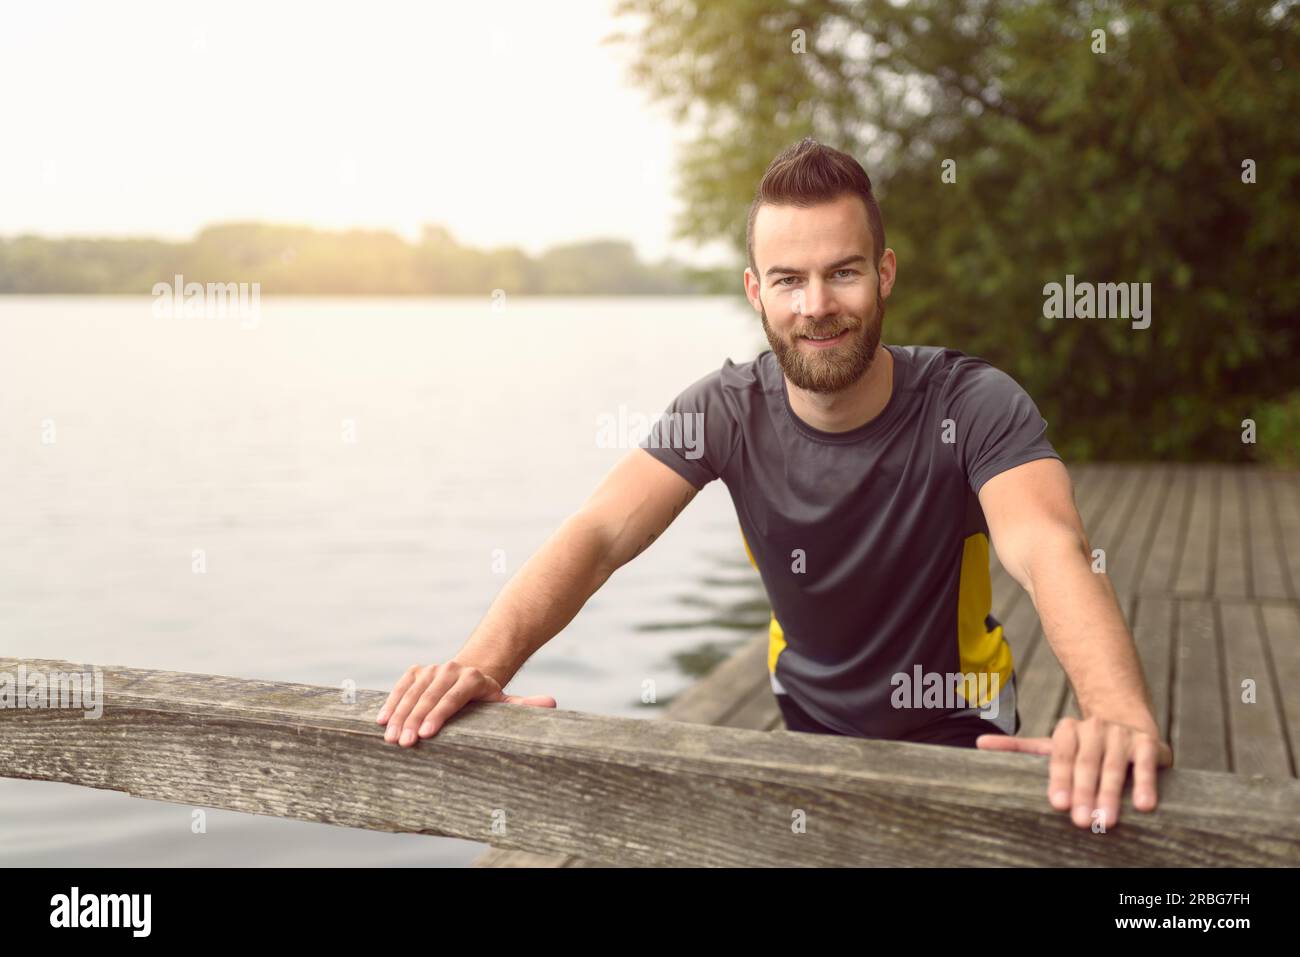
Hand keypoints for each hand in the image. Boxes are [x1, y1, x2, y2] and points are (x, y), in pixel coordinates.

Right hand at [376, 660, 556, 746]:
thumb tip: (552, 704)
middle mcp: (450, 670)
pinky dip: (391, 701)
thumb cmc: (488, 699)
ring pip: (412, 691)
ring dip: (399, 714)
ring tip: (390, 737)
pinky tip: (381, 720)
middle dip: (414, 720)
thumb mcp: (507, 702)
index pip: (453, 698)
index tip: (427, 734)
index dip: (439, 715)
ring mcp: (432, 669)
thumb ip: (526, 706)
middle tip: (404, 743)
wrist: (471, 675)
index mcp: (473, 678)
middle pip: (429, 696)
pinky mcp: (417, 671)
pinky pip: (401, 686)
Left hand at [975, 715, 1172, 829]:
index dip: (1059, 780)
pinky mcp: (1147, 743)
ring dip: (1111, 794)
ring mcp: (1120, 734)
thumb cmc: (1083, 746)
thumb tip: (979, 744)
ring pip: (1114, 767)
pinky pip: (1146, 764)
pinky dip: (1145, 784)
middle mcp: (1093, 728)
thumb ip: (1018, 748)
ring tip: (1107, 821)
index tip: (1056, 804)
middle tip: (1081, 821)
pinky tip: (1144, 805)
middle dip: (1084, 793)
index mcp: (1067, 730)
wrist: (1126, 723)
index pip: (1061, 756)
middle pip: (1086, 764)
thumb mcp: (1051, 746)